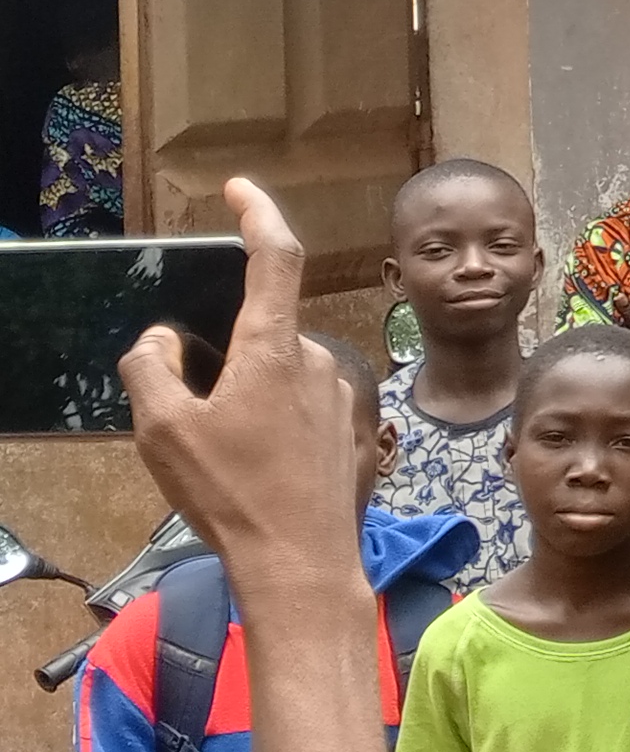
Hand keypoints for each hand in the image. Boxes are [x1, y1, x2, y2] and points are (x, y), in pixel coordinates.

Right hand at [121, 178, 358, 602]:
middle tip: (201, 429)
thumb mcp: (164, 432)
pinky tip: (263, 476)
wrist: (302, 563)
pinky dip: (277, 430)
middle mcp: (317, 359)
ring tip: (231, 465)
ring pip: (281, 379)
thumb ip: (153, 370)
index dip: (258, 214)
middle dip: (227, 367)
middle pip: (261, 337)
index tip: (241, 189)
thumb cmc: (233, 496)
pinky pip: (304, 411)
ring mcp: (342, 395)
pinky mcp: (354, 429)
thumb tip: (164, 338)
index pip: (274, 256)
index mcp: (273, 348)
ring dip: (252, 404)